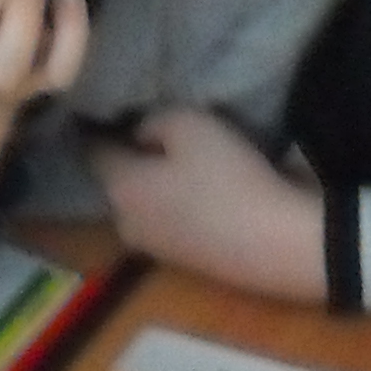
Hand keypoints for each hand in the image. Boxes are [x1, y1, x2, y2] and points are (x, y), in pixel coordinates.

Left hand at [90, 112, 326, 302]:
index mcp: (119, 187)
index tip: (112, 106)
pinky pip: (169, 224)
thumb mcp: (190, 124)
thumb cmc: (228, 177)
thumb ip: (153, 121)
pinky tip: (202, 195)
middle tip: (154, 133)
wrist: (280, 245)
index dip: (98, 124)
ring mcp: (155, 250)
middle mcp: (125, 224)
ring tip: (182, 164)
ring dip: (155, 186)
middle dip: (129, 158)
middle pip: (117, 181)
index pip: (90, 149)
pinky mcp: (186, 264)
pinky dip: (177, 207)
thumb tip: (139, 135)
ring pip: (143, 205)